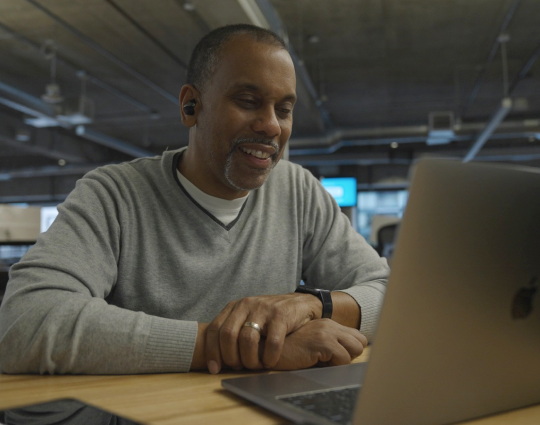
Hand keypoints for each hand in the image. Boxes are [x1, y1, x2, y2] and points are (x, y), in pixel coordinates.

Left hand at [205, 293, 320, 372]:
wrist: (300, 304)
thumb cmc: (270, 318)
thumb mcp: (249, 318)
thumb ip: (234, 330)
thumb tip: (216, 358)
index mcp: (235, 306)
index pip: (214, 329)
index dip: (212, 351)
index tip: (215, 369)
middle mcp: (246, 304)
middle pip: (228, 334)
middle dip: (230, 357)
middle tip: (238, 367)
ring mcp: (264, 308)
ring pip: (248, 339)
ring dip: (250, 359)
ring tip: (256, 366)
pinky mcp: (281, 315)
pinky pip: (272, 342)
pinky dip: (269, 357)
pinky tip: (271, 362)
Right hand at [271, 319, 367, 369]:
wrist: (269, 348)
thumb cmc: (290, 350)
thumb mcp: (313, 343)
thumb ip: (329, 344)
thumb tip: (348, 356)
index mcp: (328, 324)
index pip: (358, 337)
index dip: (349, 351)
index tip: (334, 358)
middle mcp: (329, 324)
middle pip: (360, 342)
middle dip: (349, 355)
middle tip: (329, 360)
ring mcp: (326, 331)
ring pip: (355, 350)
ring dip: (341, 361)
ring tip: (320, 361)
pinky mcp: (323, 341)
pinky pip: (344, 358)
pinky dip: (334, 366)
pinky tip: (315, 361)